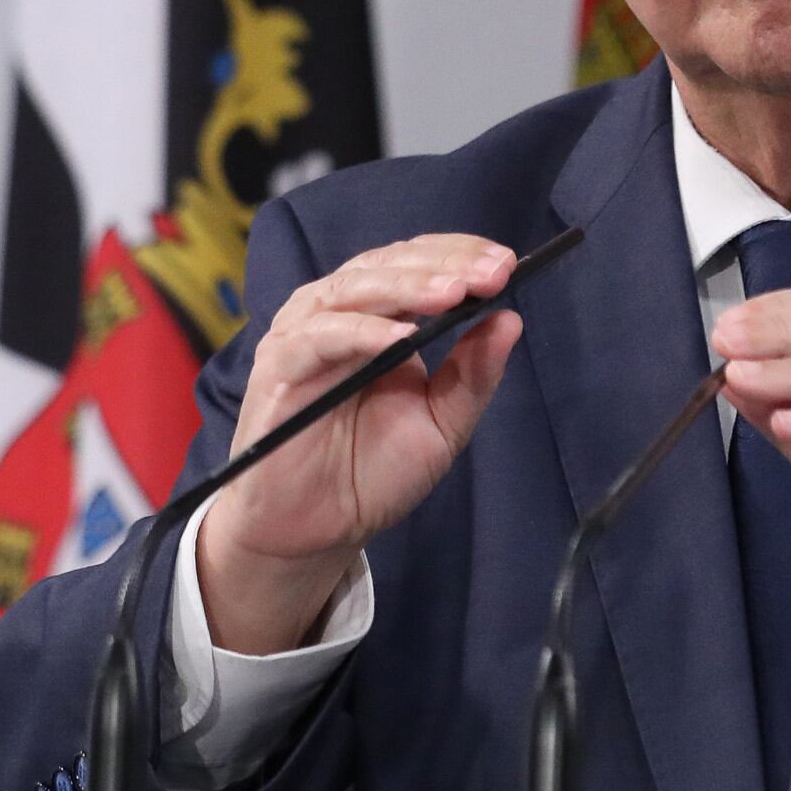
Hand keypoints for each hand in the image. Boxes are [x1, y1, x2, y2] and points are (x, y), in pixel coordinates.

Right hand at [197, 233, 521, 654]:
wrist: (315, 534)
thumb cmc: (373, 472)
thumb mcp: (440, 423)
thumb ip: (472, 373)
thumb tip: (511, 319)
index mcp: (380, 312)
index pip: (420, 261)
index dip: (462, 255)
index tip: (508, 264)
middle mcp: (340, 310)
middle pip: (392, 264)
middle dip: (446, 265)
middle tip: (491, 275)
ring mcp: (305, 333)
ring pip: (356, 288)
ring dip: (408, 286)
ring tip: (453, 293)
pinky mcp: (279, 367)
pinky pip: (319, 337)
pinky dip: (360, 332)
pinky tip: (399, 338)